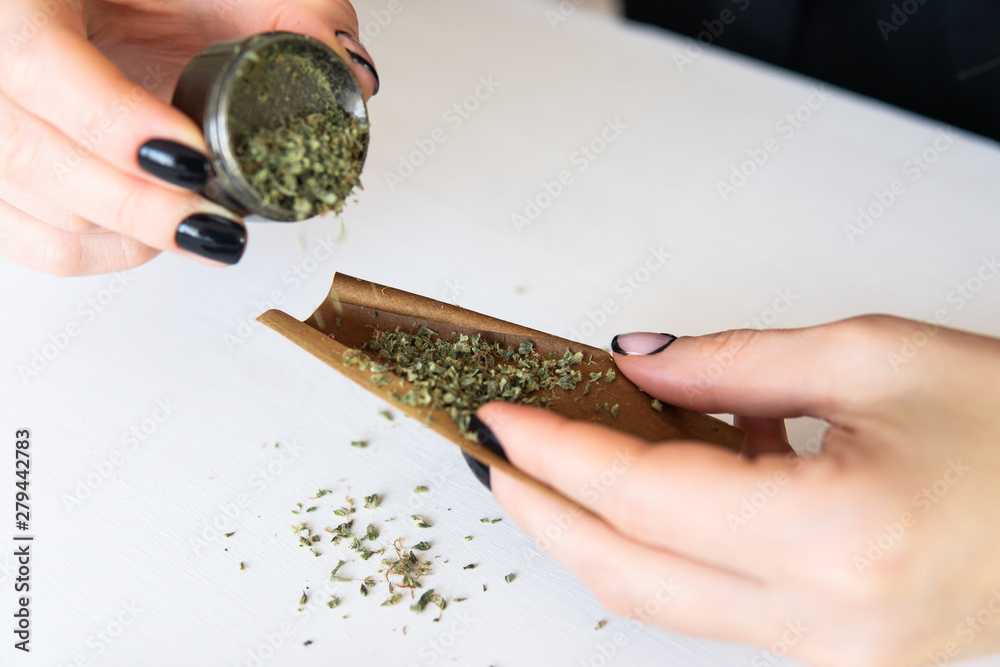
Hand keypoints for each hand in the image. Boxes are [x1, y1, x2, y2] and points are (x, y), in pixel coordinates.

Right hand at [0, 0, 377, 275]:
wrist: (103, 2)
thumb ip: (288, 8)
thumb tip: (348, 72)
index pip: (34, 62)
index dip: (113, 123)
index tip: (192, 157)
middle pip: (32, 154)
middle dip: (138, 205)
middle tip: (217, 223)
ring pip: (35, 208)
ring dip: (128, 233)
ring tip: (204, 226)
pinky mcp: (7, 176)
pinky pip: (35, 240)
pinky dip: (104, 251)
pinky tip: (157, 237)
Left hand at [478, 315, 999, 666]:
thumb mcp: (869, 357)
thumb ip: (732, 362)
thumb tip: (637, 363)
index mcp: (838, 538)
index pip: (643, 500)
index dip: (557, 453)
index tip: (504, 417)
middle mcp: (827, 619)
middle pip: (627, 573)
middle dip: (545, 511)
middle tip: (497, 456)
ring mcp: (828, 653)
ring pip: (661, 600)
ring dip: (595, 530)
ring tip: (560, 463)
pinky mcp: (831, 651)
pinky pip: (713, 601)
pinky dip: (666, 544)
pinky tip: (659, 481)